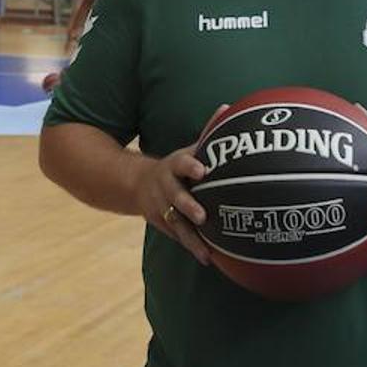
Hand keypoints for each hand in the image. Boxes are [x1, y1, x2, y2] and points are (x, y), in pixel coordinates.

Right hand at [133, 111, 224, 265]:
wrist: (138, 184)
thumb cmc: (177, 166)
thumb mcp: (187, 149)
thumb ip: (208, 132)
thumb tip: (228, 107)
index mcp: (173, 166)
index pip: (181, 163)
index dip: (190, 166)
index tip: (203, 171)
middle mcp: (164, 187)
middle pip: (175, 197)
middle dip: (188, 206)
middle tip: (202, 217)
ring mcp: (161, 207)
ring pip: (175, 223)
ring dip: (191, 238)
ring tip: (206, 251)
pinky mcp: (162, 223)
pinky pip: (178, 237)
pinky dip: (191, 247)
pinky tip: (208, 258)